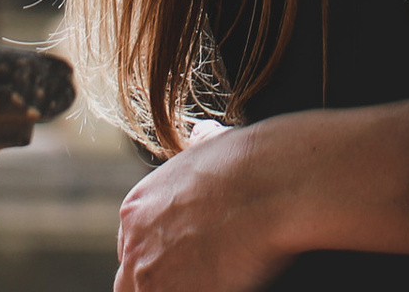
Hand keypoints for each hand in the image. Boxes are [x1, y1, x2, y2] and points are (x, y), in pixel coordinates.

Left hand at [114, 100, 408, 291]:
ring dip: (180, 286)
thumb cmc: (250, 162)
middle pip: (136, 281)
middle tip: (204, 271)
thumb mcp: (214, 144)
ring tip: (215, 277)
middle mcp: (135, 242)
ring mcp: (151, 276)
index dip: (163, 257)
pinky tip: (226, 283)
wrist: (273, 185)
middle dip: (165, 279)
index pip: (135, 248)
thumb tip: (203, 132)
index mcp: (138, 206)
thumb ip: (200, 146)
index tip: (189, 258)